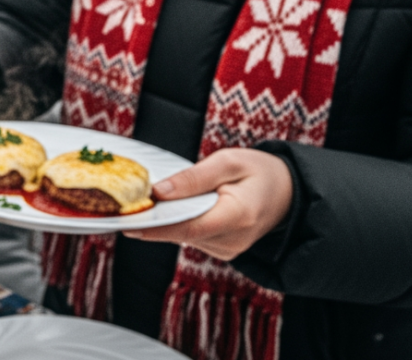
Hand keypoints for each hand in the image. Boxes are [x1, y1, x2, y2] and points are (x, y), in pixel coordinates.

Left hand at [123, 148, 292, 260]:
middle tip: (122, 207)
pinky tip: (169, 208)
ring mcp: (228, 249)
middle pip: (181, 232)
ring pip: (183, 236)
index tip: (127, 223)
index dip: (155, 226)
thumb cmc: (260, 172)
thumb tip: (159, 191)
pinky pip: (191, 236)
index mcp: (238, 216)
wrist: (289, 193)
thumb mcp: (229, 162)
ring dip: (164, 220)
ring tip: (144, 202)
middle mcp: (233, 240)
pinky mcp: (221, 250)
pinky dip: (178, 222)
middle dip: (152, 219)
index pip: (188, 226)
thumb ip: (194, 177)